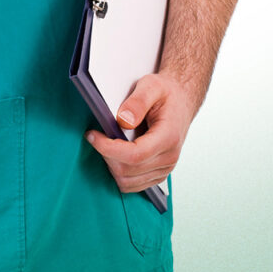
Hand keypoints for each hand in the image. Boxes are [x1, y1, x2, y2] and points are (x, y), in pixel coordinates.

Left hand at [85, 72, 195, 192]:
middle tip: (97, 136)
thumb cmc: (166, 94)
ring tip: (106, 144)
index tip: (92, 135)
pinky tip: (115, 154)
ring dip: (110, 165)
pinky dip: (118, 172)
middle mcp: (169, 157)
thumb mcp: (152, 86)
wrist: (181, 102)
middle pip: (127, 170)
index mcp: (169, 137)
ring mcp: (164, 169)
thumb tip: (123, 120)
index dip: (108, 148)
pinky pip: (132, 185)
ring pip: (127, 182)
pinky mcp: (158, 174)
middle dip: (106, 154)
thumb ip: (138, 102)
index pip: (134, 155)